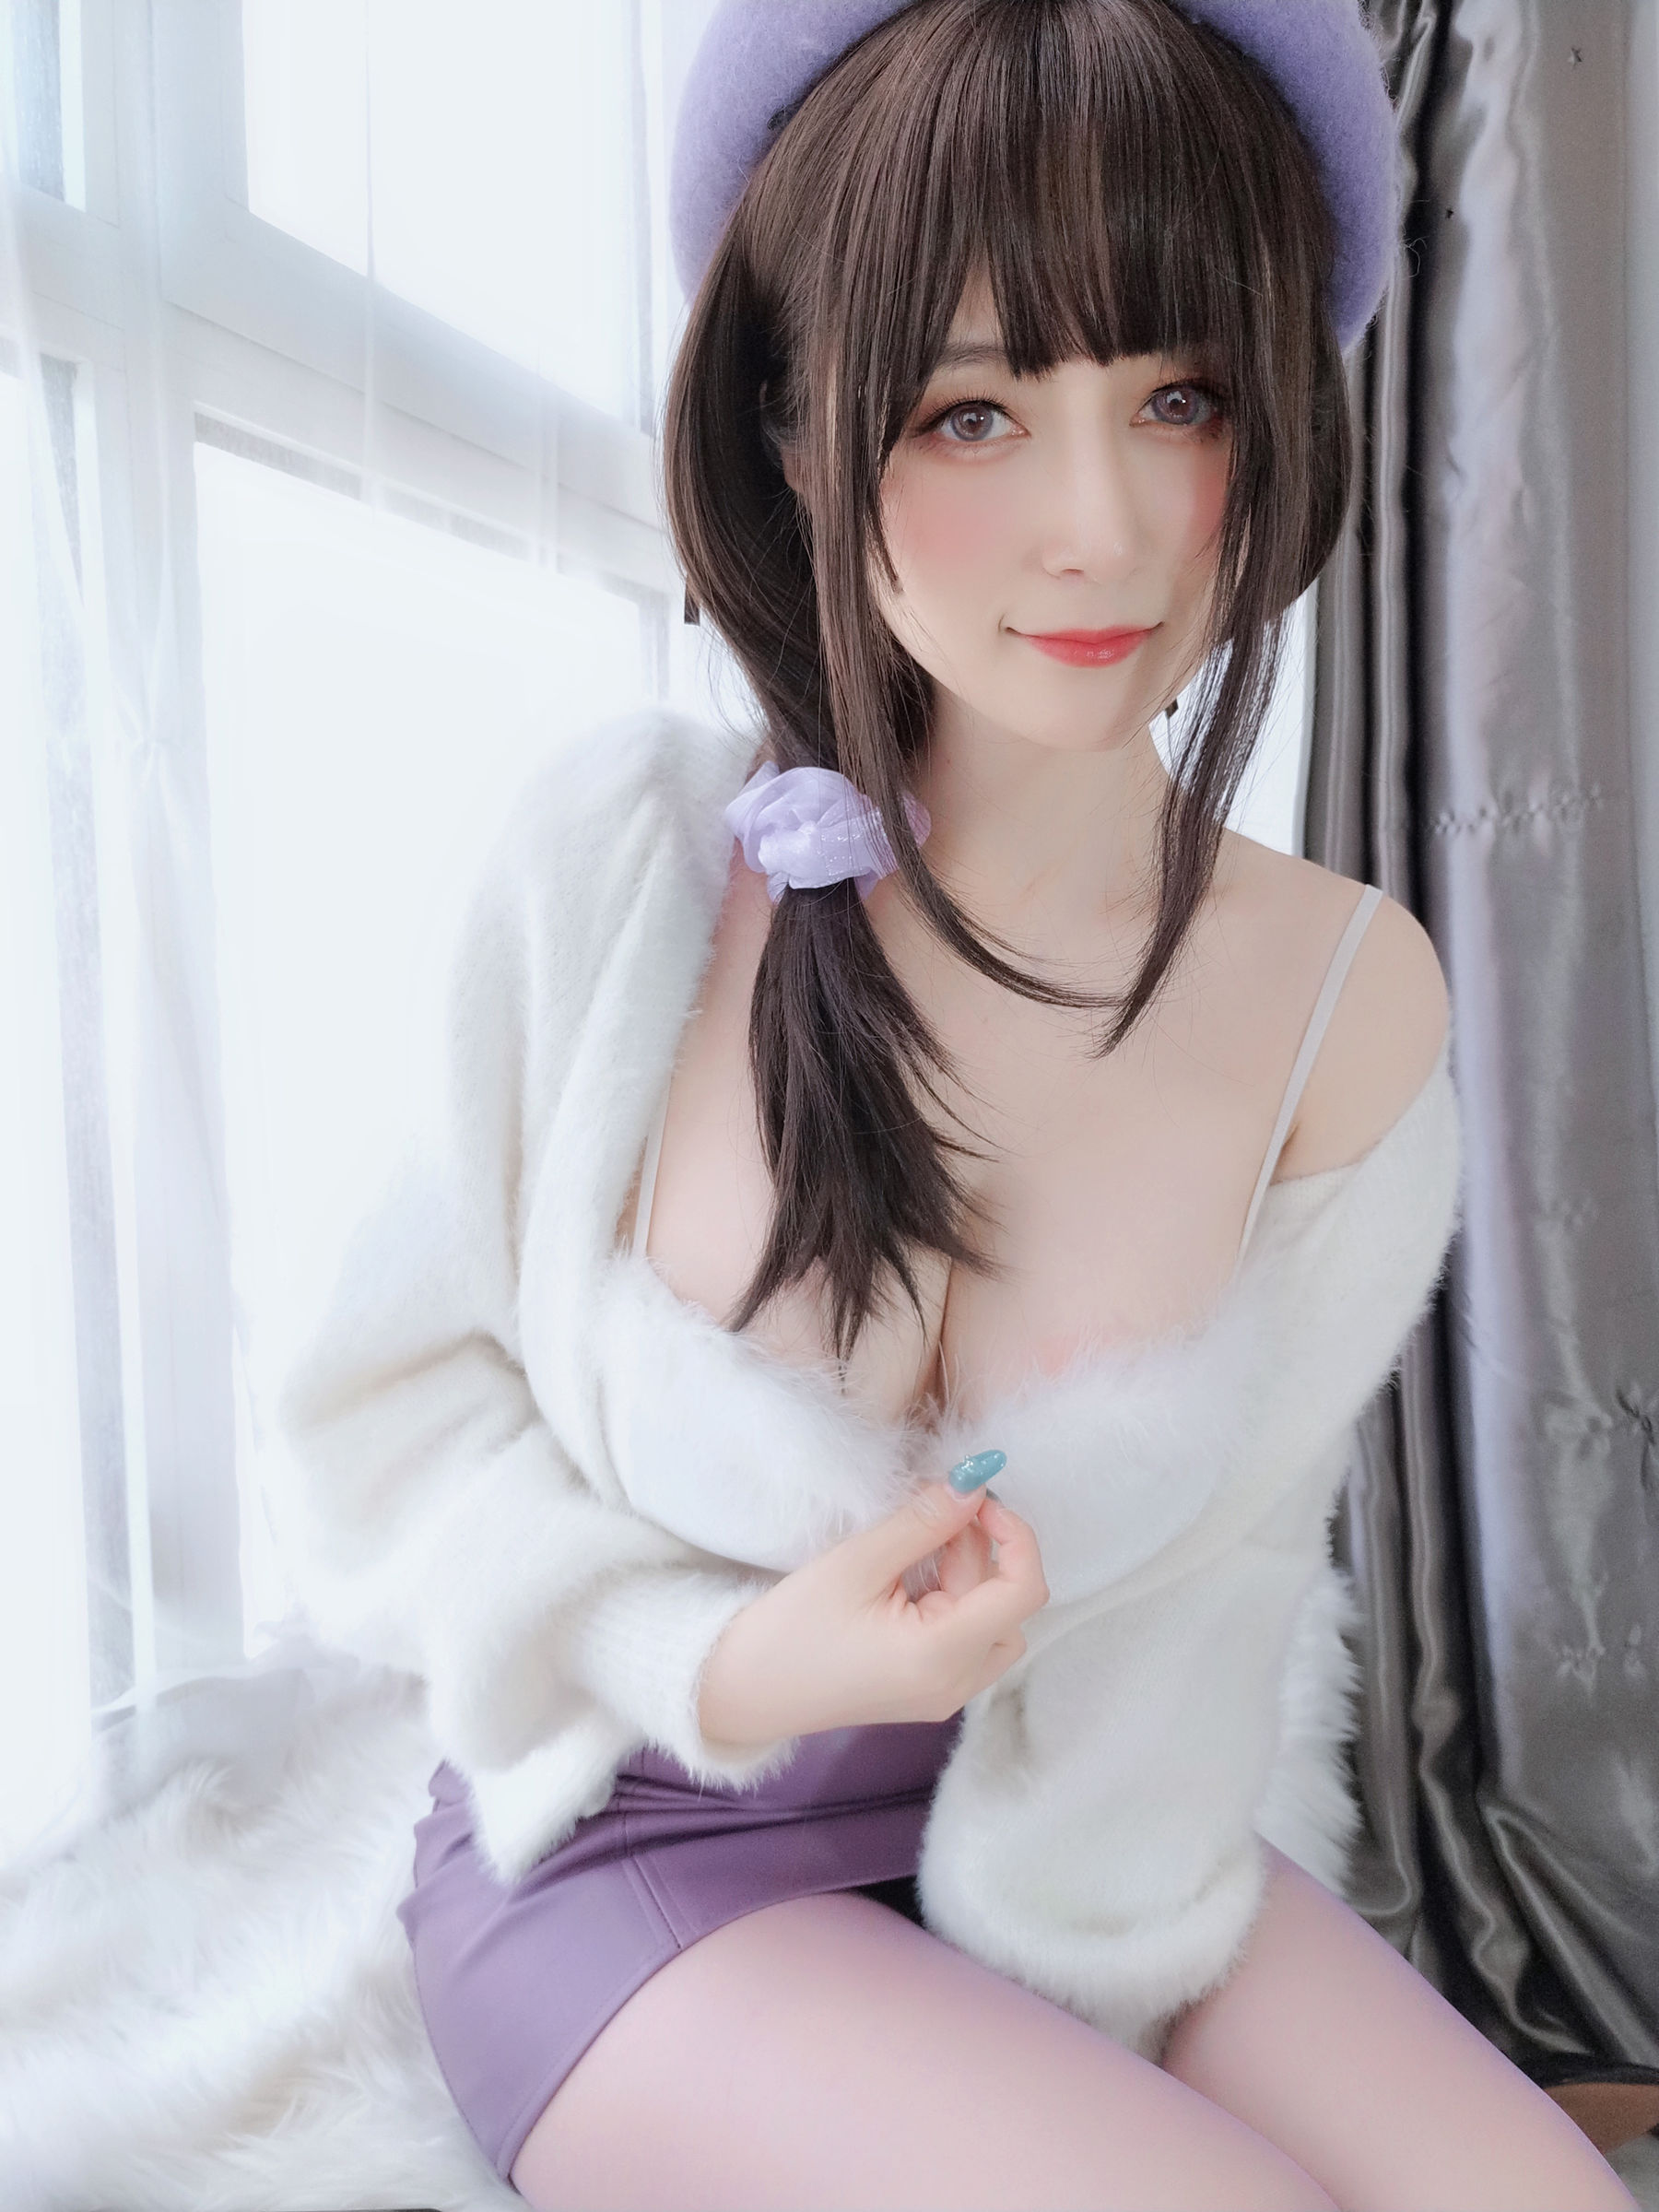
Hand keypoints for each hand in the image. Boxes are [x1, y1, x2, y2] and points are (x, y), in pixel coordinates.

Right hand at [696, 1479, 1047, 1748]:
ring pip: (993, 1621)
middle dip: (979, 1549)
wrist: (745, 1689)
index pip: (1023, 1592)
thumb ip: (924, 1522)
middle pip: (1006, 1604)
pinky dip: (953, 1599)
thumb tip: (975, 1485)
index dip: (1015, 1535)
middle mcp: (956, 1685)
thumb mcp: (858, 1562)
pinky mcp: (930, 1690)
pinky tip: (909, 1580)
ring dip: (968, 1574)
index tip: (978, 1499)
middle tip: (929, 1513)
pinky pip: (968, 1638)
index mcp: (942, 1657)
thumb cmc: (791, 1628)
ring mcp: (945, 1694)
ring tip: (915, 1548)